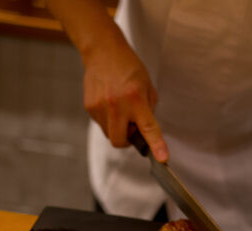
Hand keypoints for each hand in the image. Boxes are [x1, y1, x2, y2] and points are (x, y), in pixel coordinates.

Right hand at [82, 37, 168, 161]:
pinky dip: (108, 119)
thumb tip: (143, 131)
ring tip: (120, 106)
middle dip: (127, 140)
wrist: (103, 52)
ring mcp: (100, 107)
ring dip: (118, 128)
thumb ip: (148, 111)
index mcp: (135, 99)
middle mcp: (116, 105)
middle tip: (132, 125)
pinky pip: (101, 124)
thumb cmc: (128, 68)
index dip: (156, 145)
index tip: (162, 159)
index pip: (148, 128)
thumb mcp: (147, 87)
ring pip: (110, 134)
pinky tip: (110, 101)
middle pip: (120, 142)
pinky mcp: (89, 107)